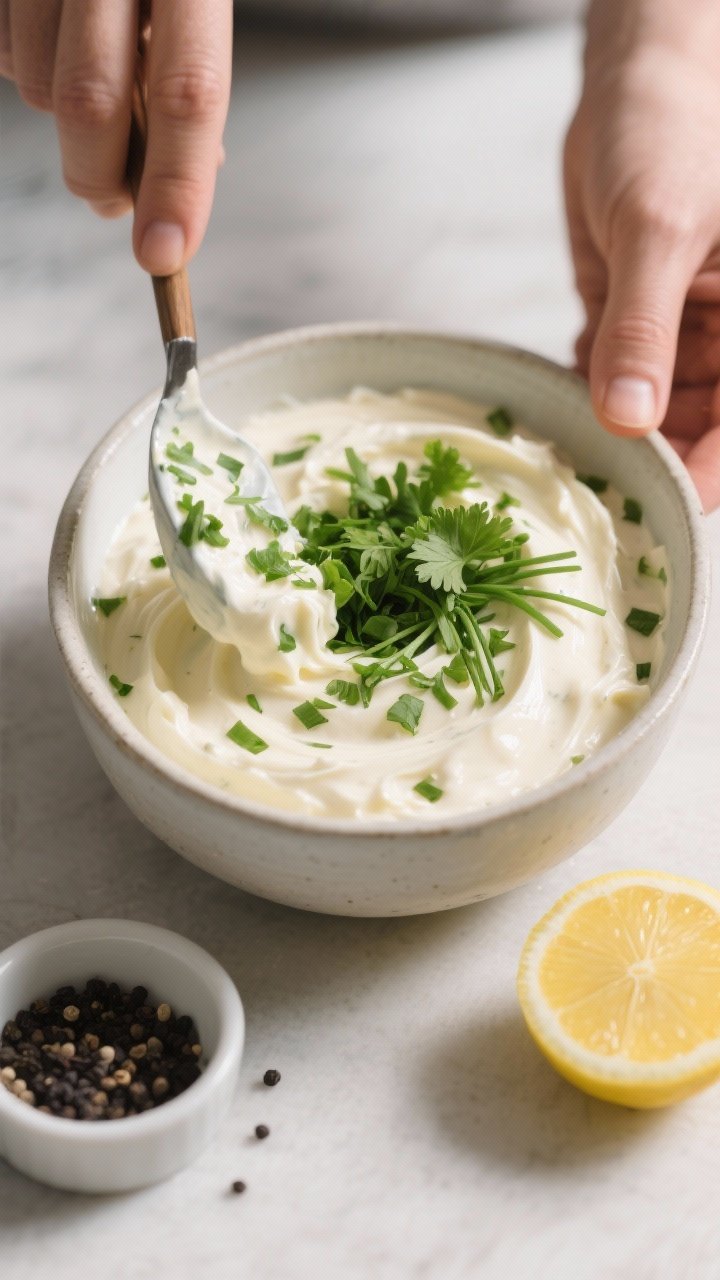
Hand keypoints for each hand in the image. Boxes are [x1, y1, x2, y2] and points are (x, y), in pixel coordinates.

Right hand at [0, 1, 231, 274]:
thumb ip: (191, 69)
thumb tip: (191, 172)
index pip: (188, 89)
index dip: (176, 183)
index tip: (164, 253)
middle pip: (91, 102)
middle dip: (100, 174)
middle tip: (118, 197)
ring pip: (37, 86)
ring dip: (66, 118)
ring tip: (95, 76)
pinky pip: (4, 55)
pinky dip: (32, 70)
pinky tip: (59, 38)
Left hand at [565, 25, 719, 511]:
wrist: (637, 76)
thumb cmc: (674, 125)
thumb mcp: (659, 227)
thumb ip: (642, 327)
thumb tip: (630, 421)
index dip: (701, 476)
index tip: (652, 511)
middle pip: (697, 433)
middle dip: (646, 461)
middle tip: (586, 483)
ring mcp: (684, 333)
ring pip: (652, 416)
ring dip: (609, 434)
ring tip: (564, 444)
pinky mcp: (638, 323)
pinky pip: (614, 381)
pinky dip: (587, 395)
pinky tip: (563, 397)